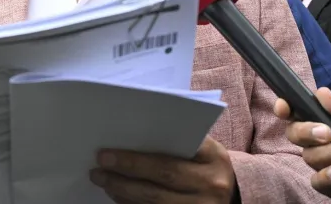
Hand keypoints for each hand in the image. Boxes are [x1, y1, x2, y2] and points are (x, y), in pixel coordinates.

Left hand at [90, 136, 235, 202]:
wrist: (232, 192)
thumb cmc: (208, 162)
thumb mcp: (205, 147)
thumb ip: (178, 138)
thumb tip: (131, 133)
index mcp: (213, 161)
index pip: (169, 161)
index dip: (134, 161)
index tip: (106, 154)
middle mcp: (210, 188)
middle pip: (159, 184)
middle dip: (124, 176)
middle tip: (98, 167)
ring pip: (154, 203)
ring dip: (123, 193)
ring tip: (102, 180)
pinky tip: (116, 195)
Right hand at [273, 88, 330, 202]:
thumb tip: (321, 92)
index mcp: (328, 120)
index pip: (299, 112)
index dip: (286, 108)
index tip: (284, 106)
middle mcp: (322, 142)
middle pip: (295, 134)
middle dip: (307, 131)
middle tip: (327, 132)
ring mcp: (325, 164)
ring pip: (309, 157)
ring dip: (329, 153)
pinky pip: (317, 181)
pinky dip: (326, 175)